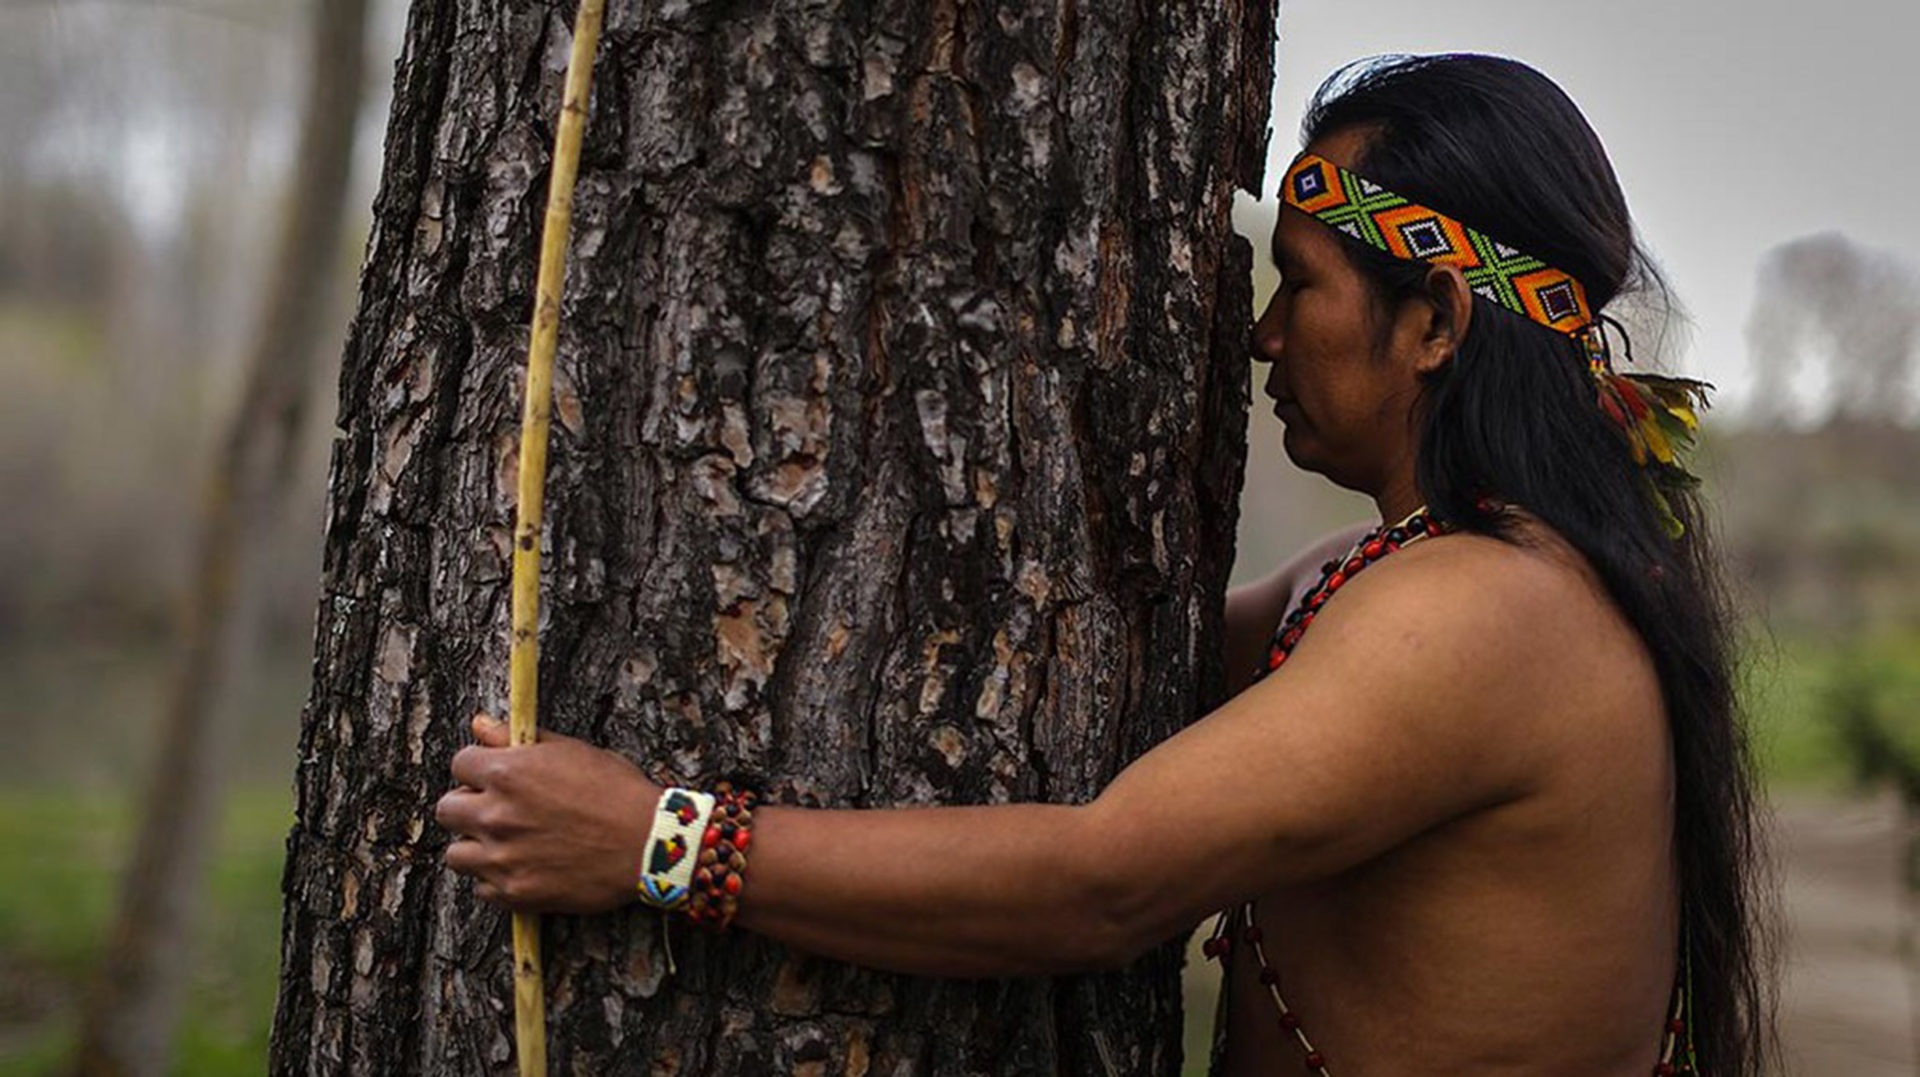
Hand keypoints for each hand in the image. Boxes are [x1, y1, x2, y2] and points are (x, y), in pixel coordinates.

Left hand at [435, 714, 661, 913]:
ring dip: (476, 847)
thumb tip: (480, 724)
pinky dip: (497, 881)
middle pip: (446, 809)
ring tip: (507, 845)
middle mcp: (495, 815)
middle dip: (468, 807)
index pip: (459, 763)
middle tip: (498, 811)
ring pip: (456, 855)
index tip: (494, 777)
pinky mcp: (514, 893)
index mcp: (507, 773)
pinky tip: (524, 869)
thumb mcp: (572, 751)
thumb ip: (518, 738)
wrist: (649, 844)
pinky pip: (482, 890)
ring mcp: (501, 858)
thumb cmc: (617, 792)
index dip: (478, 768)